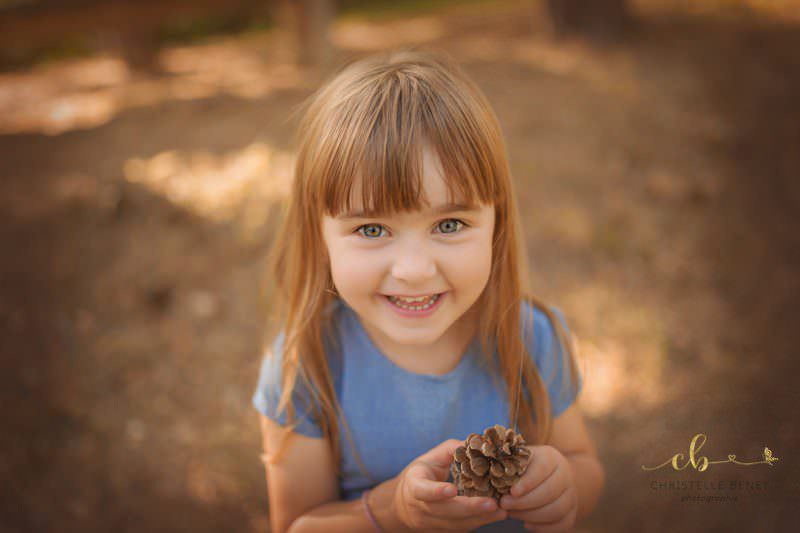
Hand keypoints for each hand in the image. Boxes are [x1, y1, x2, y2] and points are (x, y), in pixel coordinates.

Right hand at [393, 439, 507, 531]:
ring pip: (456, 524)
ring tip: (501, 510)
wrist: (403, 505)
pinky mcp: (441, 532)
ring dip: (480, 518)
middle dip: (469, 508)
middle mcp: (420, 508)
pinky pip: (461, 529)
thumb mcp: (430, 459)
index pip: (423, 490)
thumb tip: (476, 442)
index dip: (437, 491)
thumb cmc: (422, 475)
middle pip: (445, 511)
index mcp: (414, 485)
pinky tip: (495, 516)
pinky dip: (479, 522)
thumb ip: (451, 450)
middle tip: (492, 504)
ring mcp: (430, 523)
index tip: (452, 490)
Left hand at [499, 445, 577, 531]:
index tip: (512, 491)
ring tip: (512, 514)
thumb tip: (491, 472)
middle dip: (525, 502)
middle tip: (504, 505)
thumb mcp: (519, 459)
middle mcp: (565, 475)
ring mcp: (571, 494)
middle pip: (550, 492)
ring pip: (556, 510)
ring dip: (532, 516)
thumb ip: (509, 464)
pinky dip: (544, 528)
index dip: (528, 482)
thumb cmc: (526, 466)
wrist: (552, 475)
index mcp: (551, 457)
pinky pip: (563, 524)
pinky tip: (527, 525)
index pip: (542, 468)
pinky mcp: (572, 512)